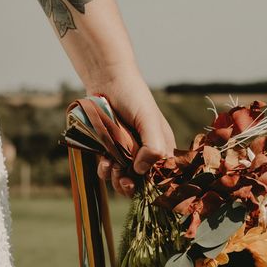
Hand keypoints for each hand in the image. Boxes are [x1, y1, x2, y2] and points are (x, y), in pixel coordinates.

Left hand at [91, 65, 174, 196]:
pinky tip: (104, 161)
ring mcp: (127, 155)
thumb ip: (153, 147)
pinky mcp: (110, 153)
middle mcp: (146, 155)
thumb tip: (141, 171)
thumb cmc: (133, 96)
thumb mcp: (149, 120)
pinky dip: (105, 171)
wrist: (106, 80)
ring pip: (123, 181)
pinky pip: (108, 172)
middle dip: (132, 186)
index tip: (142, 183)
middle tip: (125, 181)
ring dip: (117, 180)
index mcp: (162, 149)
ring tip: (112, 166)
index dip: (152, 186)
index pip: (162, 178)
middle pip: (142, 184)